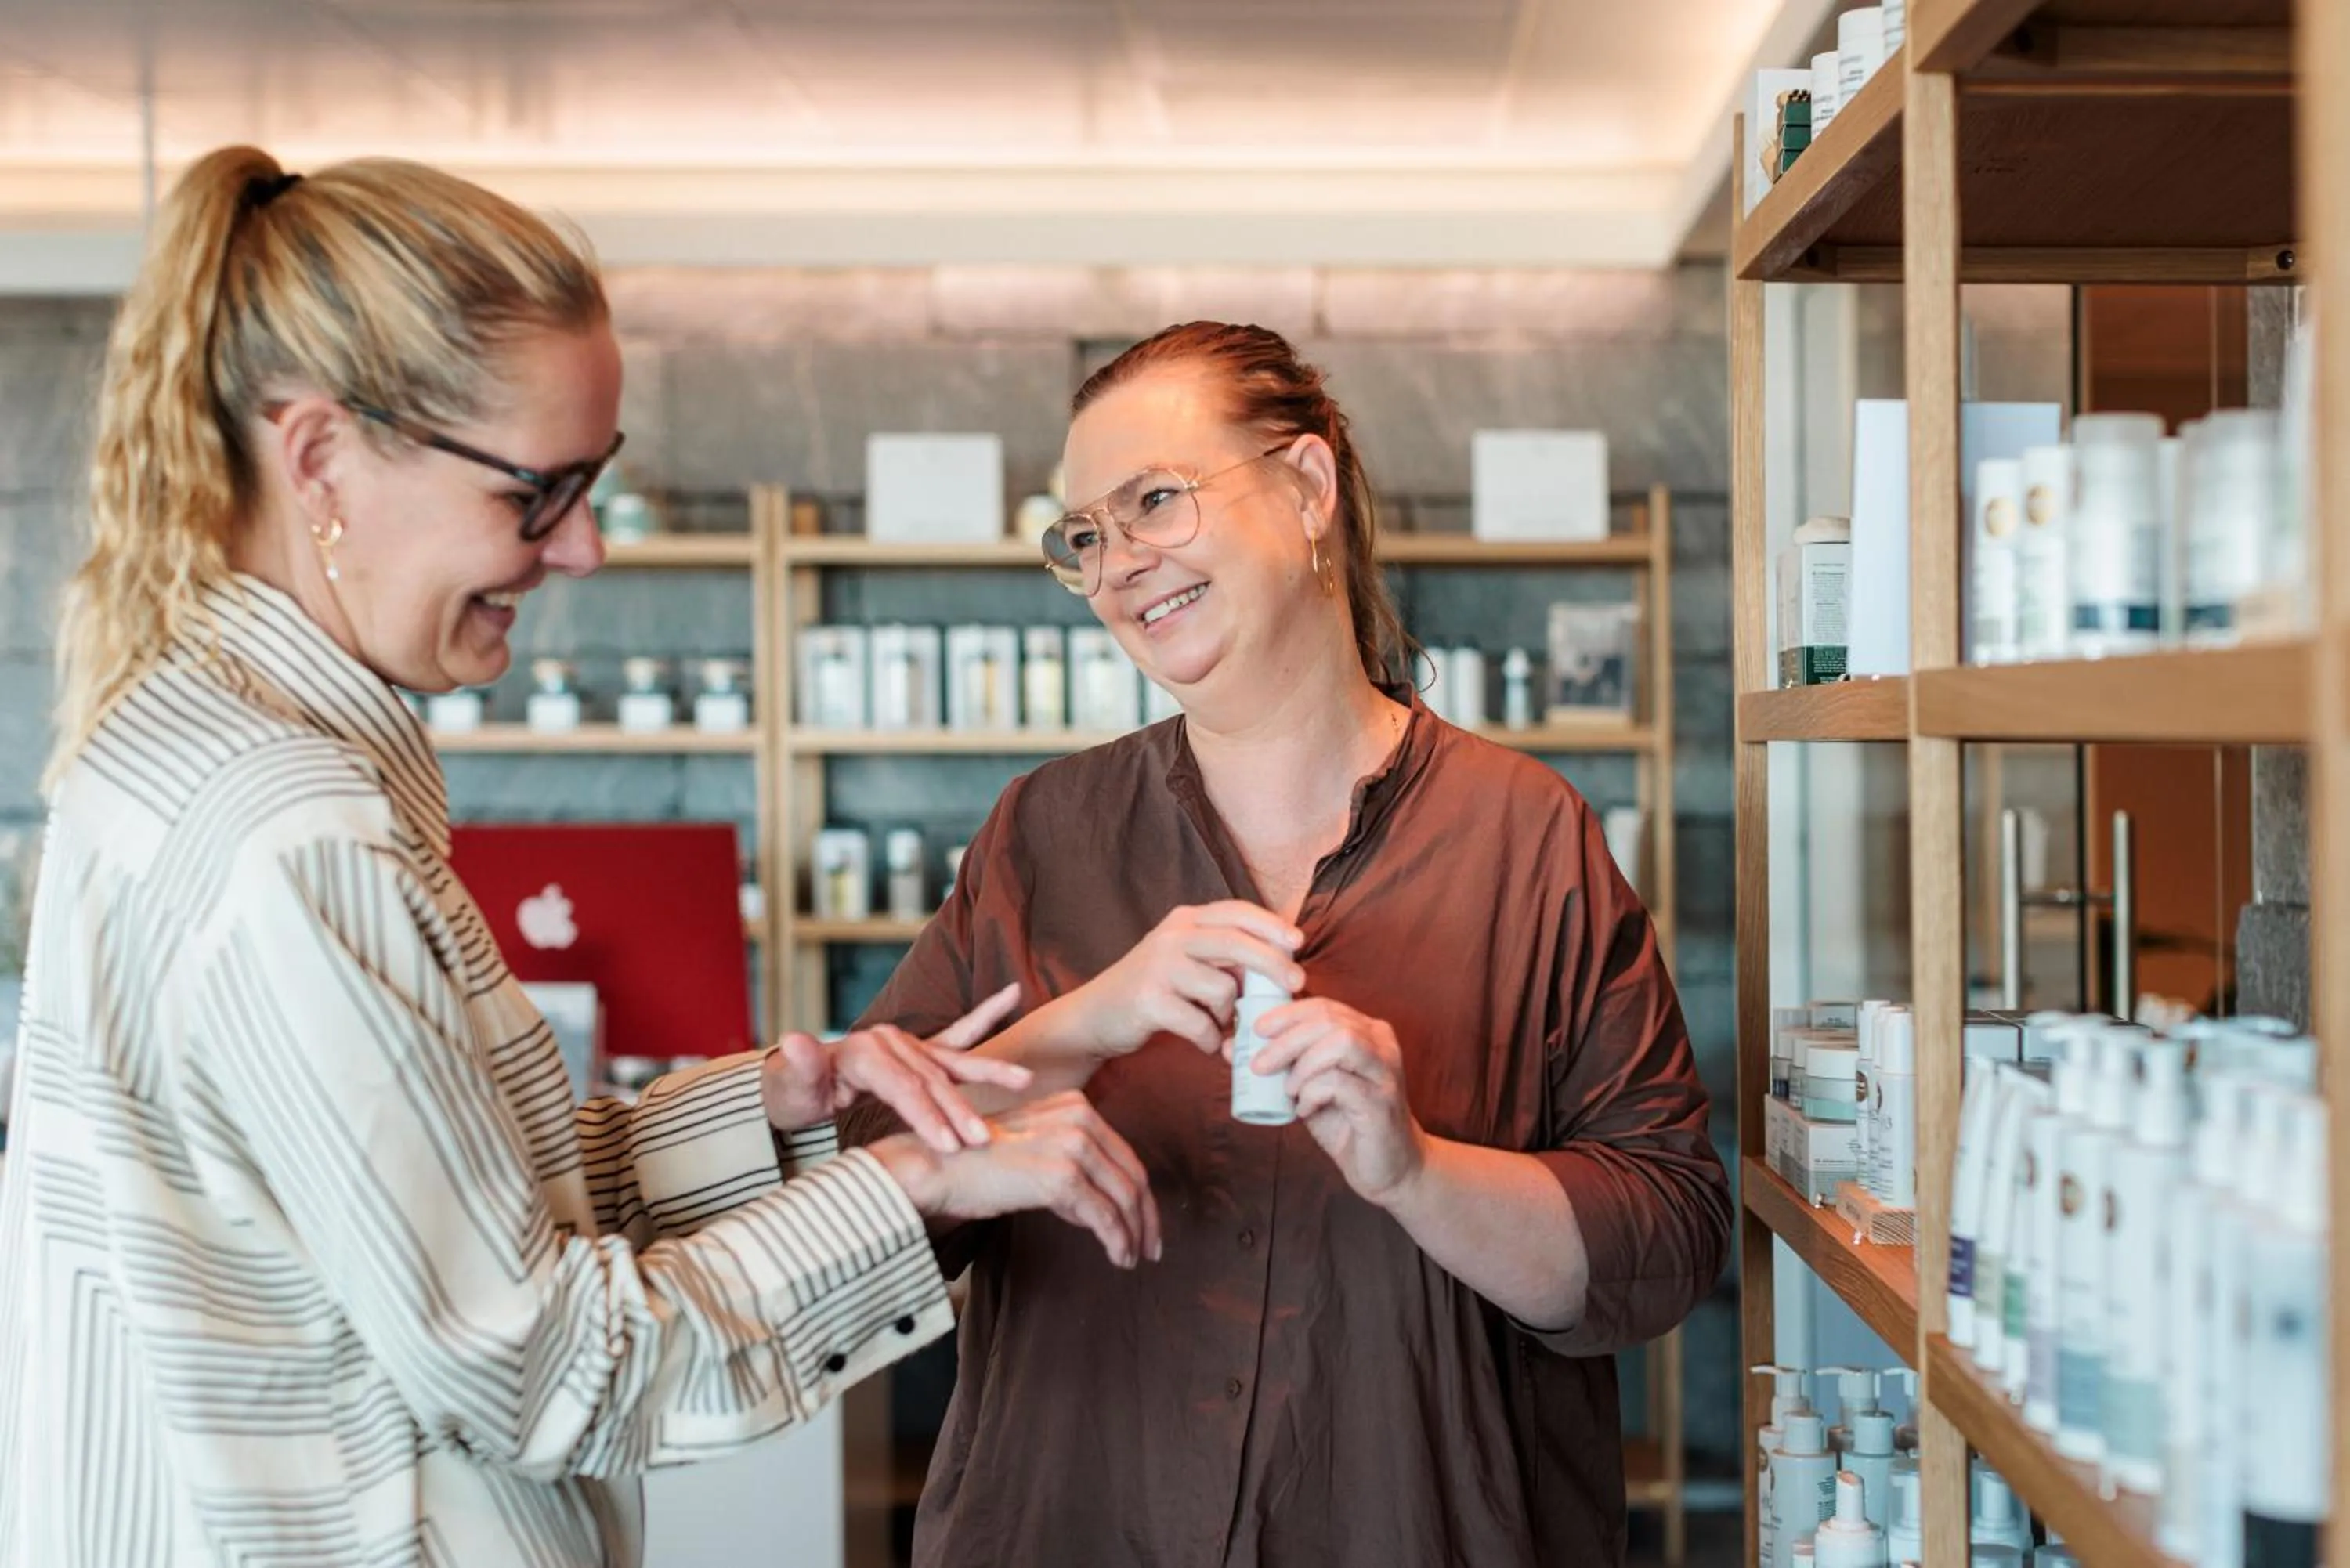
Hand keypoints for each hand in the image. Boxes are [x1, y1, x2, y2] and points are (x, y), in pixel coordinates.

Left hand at [761, 984, 1030, 1153]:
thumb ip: (800, 1065)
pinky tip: (1011, 996)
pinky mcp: (918, 1051)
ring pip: (953, 1061)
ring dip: (990, 1072)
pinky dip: (985, 1015)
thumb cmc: (793, 1092)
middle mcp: (889, 1041)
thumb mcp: (789, 1084)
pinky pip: (957, 1035)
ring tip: (1024, 1080)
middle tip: (983, 1140)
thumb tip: (795, 1039)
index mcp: (864, 1051)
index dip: (926, 1114)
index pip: (903, 1086)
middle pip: (932, 1079)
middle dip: (960, 1110)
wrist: (794, 1083)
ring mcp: (907, 1044)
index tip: (949, 1145)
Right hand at [869, 1092, 1162, 1268]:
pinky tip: (1119, 1258)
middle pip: (1132, 1176)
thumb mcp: (1035, 1148)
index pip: (1124, 1155)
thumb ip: (1071, 1165)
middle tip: (1152, 1248)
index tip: (1146, 1222)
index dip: (1141, 1194)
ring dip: (1134, 1234)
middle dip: (1146, 1217)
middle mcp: (1080, 1117)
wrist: (938, 1167)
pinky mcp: (1062, 1177)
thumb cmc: (978, 1164)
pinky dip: (1118, 1241)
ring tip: (1134, 1258)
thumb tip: (1101, 1207)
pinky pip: (1105, 1217)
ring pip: (1124, 1199)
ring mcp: (1072, 1145)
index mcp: (1076, 1105)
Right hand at [1060, 902, 1303, 1060]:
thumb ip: (1223, 957)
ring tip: (1219, 1025)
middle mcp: (1171, 937)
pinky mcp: (1149, 1000)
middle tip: (1296, 984)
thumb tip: (1278, 968)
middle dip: (1273, 963)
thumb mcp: (1185, 960)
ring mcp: (1158, 967)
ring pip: (1223, 988)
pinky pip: (1201, 1024)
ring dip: (1231, 1015)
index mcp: (1184, 921)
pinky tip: (1205, 1042)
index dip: (1270, 924)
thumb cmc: (1152, 990)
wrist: (1094, 1017)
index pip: (1235, 912)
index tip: (1298, 942)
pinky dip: (1211, 1040)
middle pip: (1236, 943)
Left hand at [1246, 998, 1426, 1204]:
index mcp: (1366, 1031)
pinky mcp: (1381, 1100)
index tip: (1255, 1030)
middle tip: (1258, 1065)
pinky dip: (1312, 1092)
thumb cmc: (1347, 1123)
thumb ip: (1279, 1066)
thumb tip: (1230, 1047)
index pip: (1323, 1006)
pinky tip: (1304, 1109)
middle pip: (1328, 1019)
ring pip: (1340, 1041)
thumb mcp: (1309, 1089)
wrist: (1388, 1168)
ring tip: (1287, 1089)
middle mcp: (1380, 1043)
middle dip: (1285, 1038)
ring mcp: (1384, 1071)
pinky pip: (1339, 1082)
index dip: (1286, 1013)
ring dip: (1302, 1063)